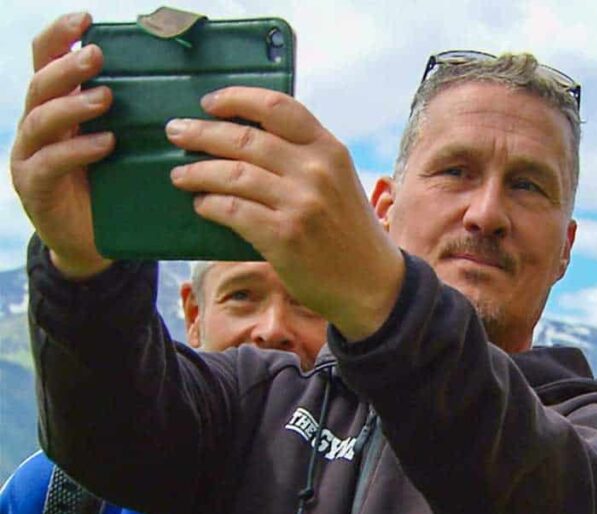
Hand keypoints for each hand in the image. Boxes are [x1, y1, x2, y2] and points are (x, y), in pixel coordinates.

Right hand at [10, 12, 113, 278]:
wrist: (92, 242)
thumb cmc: (113, 186)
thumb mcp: (123, 144)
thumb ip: (132, 115)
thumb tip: (175, 81)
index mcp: (57, 108)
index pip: (45, 61)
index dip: (59, 38)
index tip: (85, 19)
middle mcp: (37, 126)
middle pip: (40, 85)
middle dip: (66, 67)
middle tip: (97, 55)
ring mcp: (30, 156)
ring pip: (40, 120)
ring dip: (73, 105)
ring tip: (105, 98)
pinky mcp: (35, 186)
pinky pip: (50, 162)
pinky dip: (77, 149)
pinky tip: (103, 143)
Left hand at [166, 88, 404, 340]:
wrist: (372, 283)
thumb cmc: (349, 231)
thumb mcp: (339, 180)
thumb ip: (303, 156)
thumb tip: (243, 138)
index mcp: (329, 150)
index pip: (277, 108)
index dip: (237, 100)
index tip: (210, 103)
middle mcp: (316, 171)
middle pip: (244, 139)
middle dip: (201, 133)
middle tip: (176, 132)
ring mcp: (300, 204)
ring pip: (232, 175)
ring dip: (197, 172)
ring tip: (179, 174)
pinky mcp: (284, 237)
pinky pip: (232, 211)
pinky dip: (209, 205)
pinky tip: (201, 204)